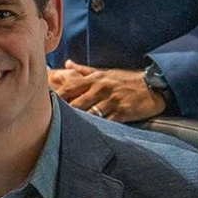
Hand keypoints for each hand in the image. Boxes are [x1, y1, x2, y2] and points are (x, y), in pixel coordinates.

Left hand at [49, 61, 164, 120]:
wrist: (153, 85)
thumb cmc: (126, 80)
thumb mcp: (105, 72)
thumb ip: (84, 70)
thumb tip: (67, 63)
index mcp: (94, 79)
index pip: (69, 86)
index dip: (56, 95)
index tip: (44, 103)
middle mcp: (101, 88)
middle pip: (75, 102)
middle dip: (63, 112)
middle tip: (49, 121)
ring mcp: (111, 101)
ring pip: (88, 113)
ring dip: (77, 121)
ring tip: (64, 130)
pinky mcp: (121, 112)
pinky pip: (105, 122)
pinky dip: (96, 128)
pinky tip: (86, 134)